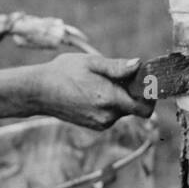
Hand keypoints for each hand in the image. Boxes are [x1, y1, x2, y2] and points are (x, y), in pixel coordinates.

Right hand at [36, 54, 154, 129]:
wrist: (38, 92)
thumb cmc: (63, 72)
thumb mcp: (91, 62)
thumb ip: (117, 66)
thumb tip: (138, 64)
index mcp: (109, 99)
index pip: (144, 107)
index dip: (150, 95)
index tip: (145, 80)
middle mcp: (107, 116)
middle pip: (134, 107)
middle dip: (132, 92)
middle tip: (119, 75)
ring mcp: (100, 123)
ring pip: (122, 110)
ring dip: (119, 97)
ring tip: (99, 82)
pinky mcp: (94, 125)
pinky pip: (111, 114)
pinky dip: (109, 103)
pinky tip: (92, 91)